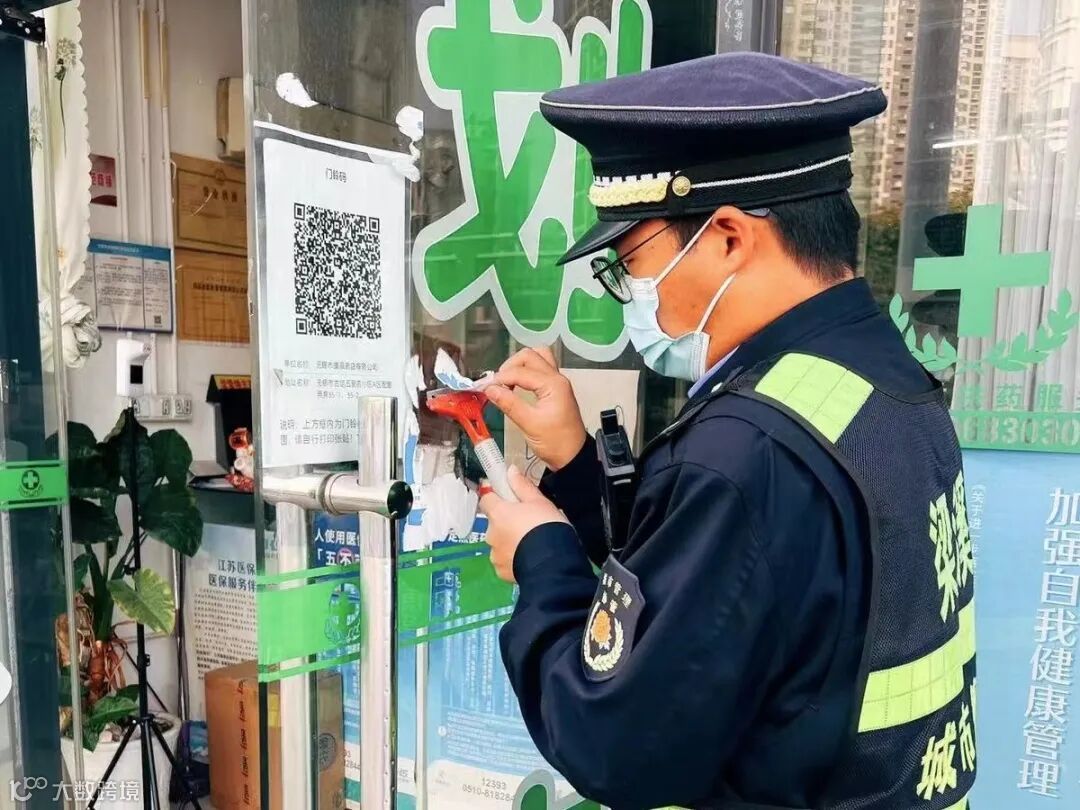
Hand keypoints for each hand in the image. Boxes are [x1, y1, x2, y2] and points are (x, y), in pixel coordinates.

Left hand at [480, 467, 568, 582]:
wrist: (553, 563)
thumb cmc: (547, 527)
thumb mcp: (540, 502)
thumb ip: (522, 486)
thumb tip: (509, 470)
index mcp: (498, 513)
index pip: (486, 499)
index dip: (496, 496)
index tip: (507, 497)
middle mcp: (491, 533)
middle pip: (495, 522)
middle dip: (507, 522)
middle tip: (528, 524)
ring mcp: (495, 554)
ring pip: (500, 543)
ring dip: (510, 542)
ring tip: (531, 544)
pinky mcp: (501, 572)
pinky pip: (505, 561)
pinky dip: (513, 559)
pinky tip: (529, 558)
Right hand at [485, 347, 586, 470]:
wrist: (573, 456)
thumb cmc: (556, 443)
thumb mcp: (530, 425)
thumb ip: (509, 404)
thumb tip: (490, 389)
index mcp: (553, 384)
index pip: (521, 371)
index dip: (500, 378)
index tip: (484, 387)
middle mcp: (557, 378)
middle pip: (530, 356)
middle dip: (509, 366)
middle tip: (496, 383)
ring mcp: (557, 382)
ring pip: (537, 358)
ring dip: (519, 365)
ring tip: (506, 382)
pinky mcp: (555, 389)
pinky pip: (540, 369)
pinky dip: (526, 371)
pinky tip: (515, 385)